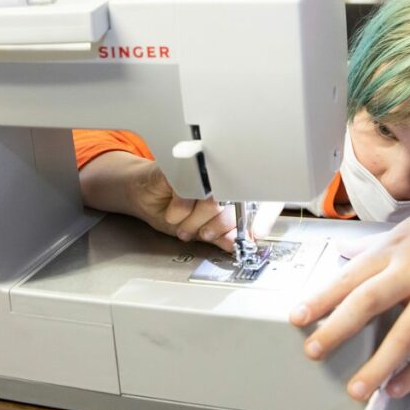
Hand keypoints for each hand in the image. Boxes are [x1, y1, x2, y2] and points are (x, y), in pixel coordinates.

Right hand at [126, 160, 282, 251]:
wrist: (145, 193)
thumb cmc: (175, 208)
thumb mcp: (201, 229)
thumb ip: (222, 235)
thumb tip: (237, 243)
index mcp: (234, 192)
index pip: (262, 201)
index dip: (263, 220)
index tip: (254, 234)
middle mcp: (223, 178)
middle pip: (234, 208)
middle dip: (215, 229)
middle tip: (202, 232)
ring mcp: (204, 170)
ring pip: (212, 202)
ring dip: (193, 222)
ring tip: (185, 222)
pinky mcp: (183, 166)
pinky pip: (188, 193)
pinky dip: (179, 210)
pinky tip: (174, 210)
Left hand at [289, 179, 409, 400]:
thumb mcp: (406, 228)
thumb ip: (375, 249)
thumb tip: (343, 255)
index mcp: (392, 250)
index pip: (350, 276)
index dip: (322, 298)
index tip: (296, 317)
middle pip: (369, 302)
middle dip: (338, 328)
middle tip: (313, 351)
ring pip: (405, 333)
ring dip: (379, 364)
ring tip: (357, 389)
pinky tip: (398, 387)